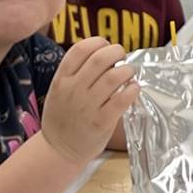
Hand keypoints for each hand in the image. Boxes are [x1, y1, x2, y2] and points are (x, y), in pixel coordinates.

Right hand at [40, 39, 138, 165]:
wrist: (58, 150)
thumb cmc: (62, 117)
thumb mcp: (58, 91)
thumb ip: (75, 73)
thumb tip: (104, 54)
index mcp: (61, 79)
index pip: (80, 49)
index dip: (98, 42)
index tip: (106, 46)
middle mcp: (73, 89)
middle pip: (100, 58)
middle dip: (116, 52)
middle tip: (122, 56)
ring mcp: (87, 106)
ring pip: (114, 76)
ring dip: (127, 70)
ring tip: (128, 73)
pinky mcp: (102, 121)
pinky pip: (123, 98)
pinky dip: (132, 89)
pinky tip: (133, 89)